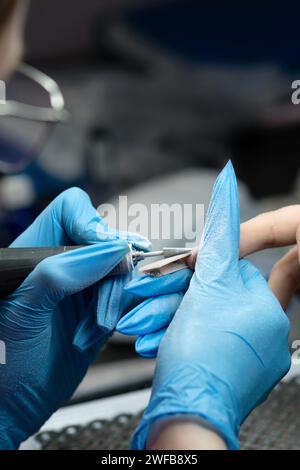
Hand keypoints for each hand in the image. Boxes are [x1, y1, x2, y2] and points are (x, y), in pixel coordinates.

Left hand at [0, 187, 149, 448]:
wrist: (13, 407)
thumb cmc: (4, 364)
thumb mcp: (24, 314)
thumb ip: (61, 274)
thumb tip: (110, 249)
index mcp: (35, 252)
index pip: (71, 211)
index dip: (92, 225)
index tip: (105, 252)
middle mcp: (65, 264)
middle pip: (107, 240)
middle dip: (113, 271)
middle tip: (106, 299)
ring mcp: (86, 287)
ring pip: (125, 270)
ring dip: (118, 298)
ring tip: (96, 329)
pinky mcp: (102, 310)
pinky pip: (130, 297)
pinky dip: (128, 312)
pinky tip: (108, 332)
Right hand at [131, 162, 290, 449]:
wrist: (187, 415)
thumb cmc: (200, 357)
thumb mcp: (207, 288)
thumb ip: (219, 243)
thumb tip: (227, 193)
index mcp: (268, 310)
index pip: (234, 275)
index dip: (200, 274)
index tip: (180, 278)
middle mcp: (267, 335)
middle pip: (218, 299)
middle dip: (181, 298)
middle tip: (158, 303)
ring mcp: (252, 359)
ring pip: (208, 322)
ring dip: (176, 318)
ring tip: (152, 325)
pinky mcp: (234, 376)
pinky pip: (208, 344)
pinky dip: (185, 339)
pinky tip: (165, 341)